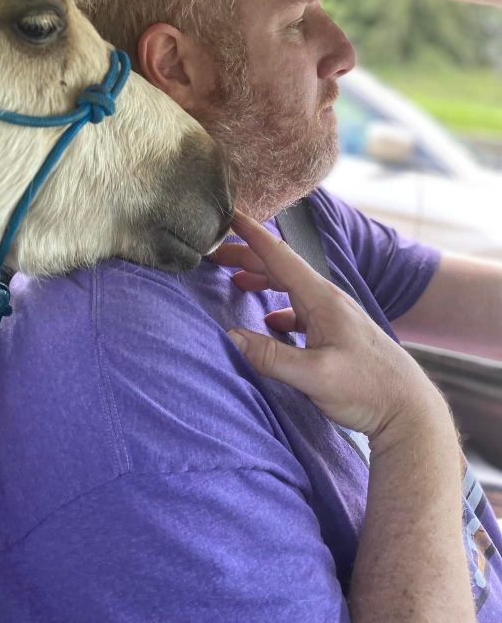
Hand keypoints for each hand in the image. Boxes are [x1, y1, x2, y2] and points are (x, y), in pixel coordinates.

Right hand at [212, 211, 446, 438]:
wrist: (411, 410)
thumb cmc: (369, 389)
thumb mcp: (315, 376)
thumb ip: (270, 357)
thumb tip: (230, 337)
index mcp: (322, 299)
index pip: (281, 256)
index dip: (253, 235)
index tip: (230, 215)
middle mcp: (328, 300)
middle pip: (282, 268)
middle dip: (249, 256)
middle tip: (216, 254)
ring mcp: (335, 316)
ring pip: (291, 288)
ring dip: (262, 279)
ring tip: (236, 279)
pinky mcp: (338, 334)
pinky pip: (301, 310)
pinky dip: (278, 308)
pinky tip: (270, 322)